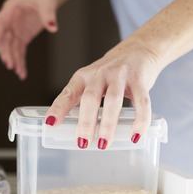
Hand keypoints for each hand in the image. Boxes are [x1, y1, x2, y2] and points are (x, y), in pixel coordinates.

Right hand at [0, 0, 58, 79]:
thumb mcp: (47, 3)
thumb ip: (48, 15)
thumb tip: (53, 28)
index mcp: (11, 9)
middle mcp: (9, 21)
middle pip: (4, 39)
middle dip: (6, 53)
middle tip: (9, 65)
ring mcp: (14, 30)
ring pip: (11, 48)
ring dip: (14, 60)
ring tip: (19, 72)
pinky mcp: (21, 37)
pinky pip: (19, 51)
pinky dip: (20, 62)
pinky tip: (22, 73)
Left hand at [44, 38, 161, 148]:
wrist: (139, 49)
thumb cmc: (111, 72)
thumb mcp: (91, 81)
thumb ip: (81, 100)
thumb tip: (69, 127)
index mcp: (83, 76)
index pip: (68, 93)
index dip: (59, 108)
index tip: (51, 124)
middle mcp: (100, 73)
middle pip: (90, 97)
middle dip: (85, 122)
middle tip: (82, 143)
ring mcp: (121, 75)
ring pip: (113, 100)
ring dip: (108, 124)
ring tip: (103, 144)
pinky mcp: (140, 80)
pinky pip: (141, 102)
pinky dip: (139, 121)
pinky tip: (135, 136)